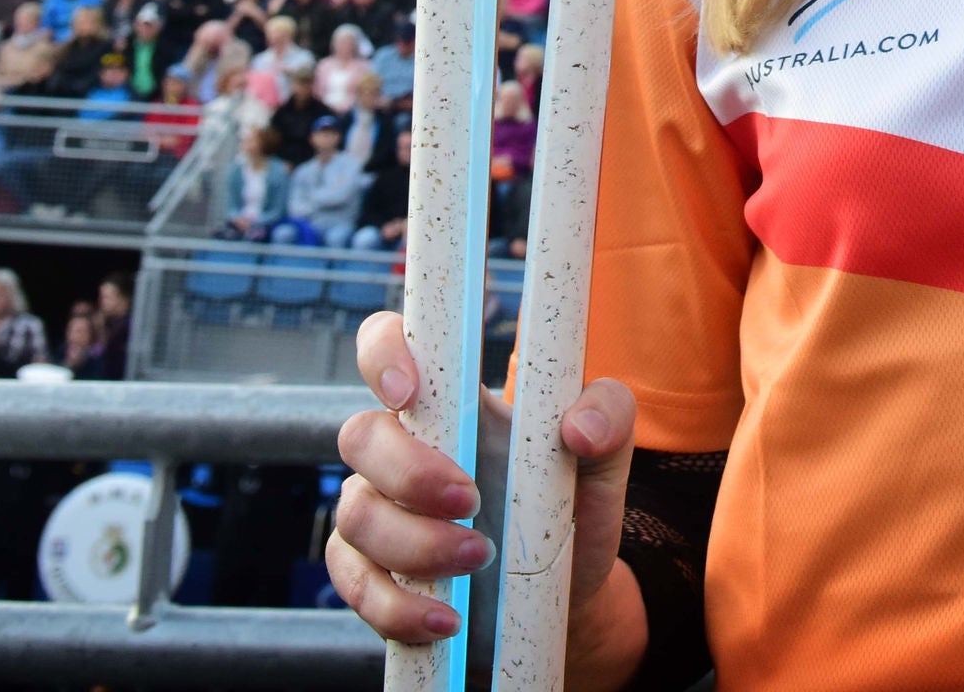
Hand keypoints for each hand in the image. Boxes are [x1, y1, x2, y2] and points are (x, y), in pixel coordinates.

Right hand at [329, 312, 645, 688]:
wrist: (564, 594)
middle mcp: (401, 450)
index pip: (390, 346)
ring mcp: (377, 510)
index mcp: (450, 404)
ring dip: (415, 545)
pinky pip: (355, 585)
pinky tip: (445, 618)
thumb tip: (579, 426)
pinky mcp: (369, 573)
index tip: (408, 391)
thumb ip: (608, 417)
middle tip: (471, 503)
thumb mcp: (604, 461)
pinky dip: (398, 606)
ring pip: (354, 514)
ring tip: (479, 561)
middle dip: (410, 473)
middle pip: (360, 435)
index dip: (383, 354)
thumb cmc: (569, 508)